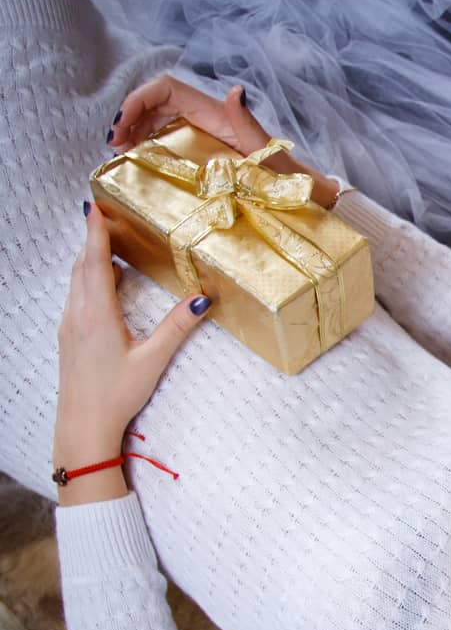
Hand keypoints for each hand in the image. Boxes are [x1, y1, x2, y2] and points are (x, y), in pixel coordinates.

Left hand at [54, 205, 208, 497]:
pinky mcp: (70, 336)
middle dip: (91, 238)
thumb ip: (176, 328)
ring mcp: (70, 325)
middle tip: (102, 215)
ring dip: (88, 258)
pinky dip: (87, 279)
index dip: (94, 232)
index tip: (93, 206)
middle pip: (81, 265)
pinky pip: (76, 296)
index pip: (94, 261)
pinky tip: (102, 283)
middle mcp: (78, 314)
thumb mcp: (152, 360)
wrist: (83, 423)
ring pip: (76, 280)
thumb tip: (201, 301)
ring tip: (105, 243)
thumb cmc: (116, 394)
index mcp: (96, 313)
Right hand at [109, 75, 341, 208]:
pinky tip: (138, 160)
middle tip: (114, 146)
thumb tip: (235, 91)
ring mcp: (203, 133)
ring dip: (134, 131)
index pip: (165, 89)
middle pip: (155, 103)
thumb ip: (247, 122)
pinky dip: (148, 145)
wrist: (301, 193)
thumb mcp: (266, 150)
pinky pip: (167, 138)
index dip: (138, 100)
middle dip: (129, 117)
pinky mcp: (203, 150)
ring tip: (120, 154)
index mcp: (215, 113)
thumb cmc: (286, 174)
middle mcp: (206, 117)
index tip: (121, 127)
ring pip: (157, 120)